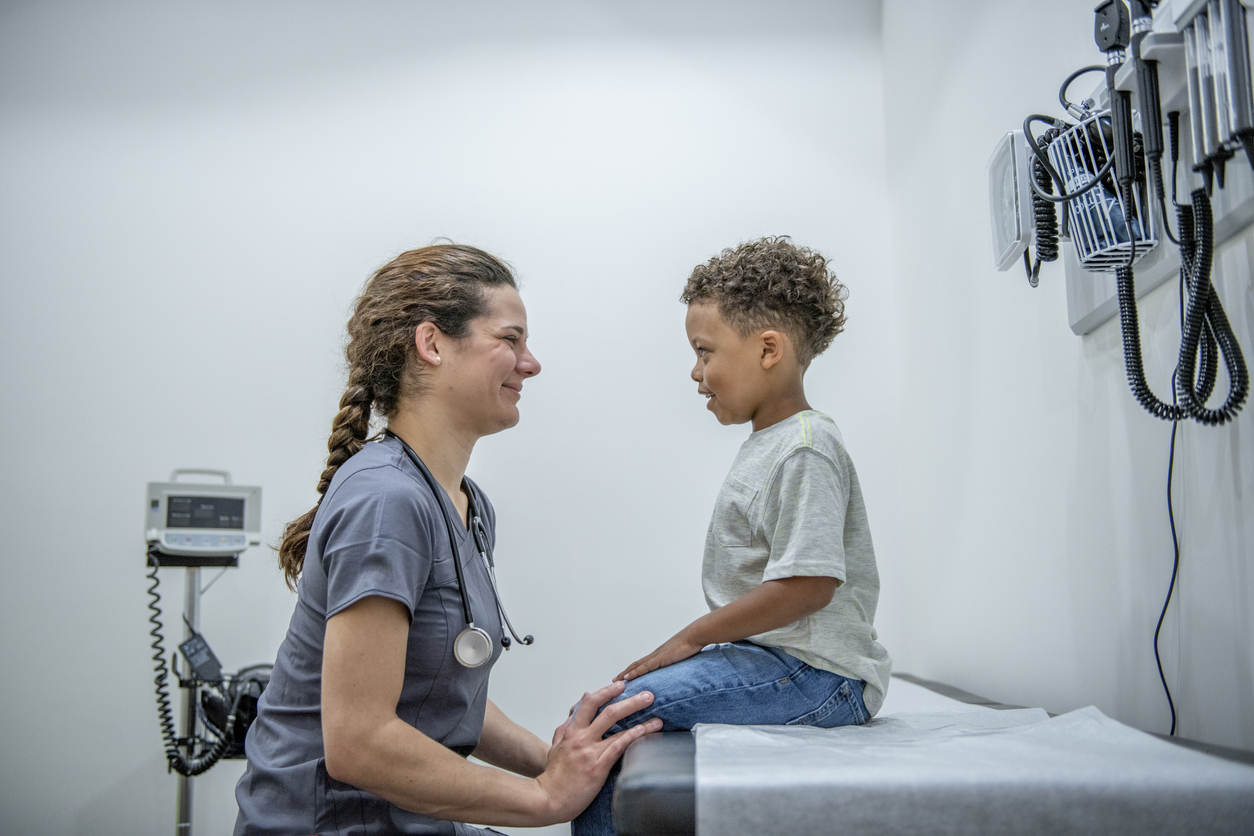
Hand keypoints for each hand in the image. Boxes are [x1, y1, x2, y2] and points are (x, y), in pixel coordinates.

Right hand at [534, 681, 662, 821]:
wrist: (547, 799)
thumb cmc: (553, 777)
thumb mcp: (554, 748)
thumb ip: (564, 730)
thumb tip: (572, 713)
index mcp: (571, 732)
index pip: (589, 703)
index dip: (606, 691)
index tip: (621, 685)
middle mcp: (581, 738)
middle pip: (608, 711)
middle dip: (631, 701)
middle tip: (648, 695)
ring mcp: (589, 752)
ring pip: (617, 729)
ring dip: (641, 722)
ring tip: (658, 719)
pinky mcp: (597, 767)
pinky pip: (618, 748)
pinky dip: (632, 738)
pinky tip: (644, 733)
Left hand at [615, 633, 703, 681]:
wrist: (696, 635)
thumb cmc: (693, 644)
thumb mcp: (685, 657)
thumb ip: (681, 663)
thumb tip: (683, 671)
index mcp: (661, 655)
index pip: (643, 664)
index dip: (634, 670)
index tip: (626, 676)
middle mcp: (656, 654)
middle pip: (636, 665)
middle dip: (625, 673)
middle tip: (615, 680)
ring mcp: (657, 656)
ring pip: (637, 666)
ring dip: (625, 674)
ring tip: (616, 681)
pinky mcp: (660, 658)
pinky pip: (644, 667)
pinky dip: (635, 673)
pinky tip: (627, 678)